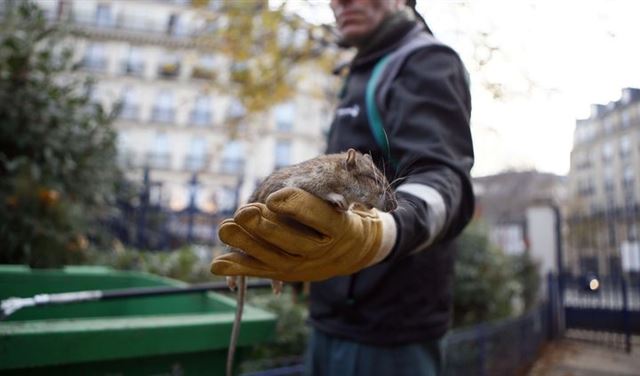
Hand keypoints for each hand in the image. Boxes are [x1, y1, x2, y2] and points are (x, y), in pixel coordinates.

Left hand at [211, 187, 396, 281]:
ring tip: (224, 228)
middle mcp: (322, 250)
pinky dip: (238, 268)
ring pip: (273, 258)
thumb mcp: (351, 196)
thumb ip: (336, 185)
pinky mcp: (287, 273)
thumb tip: (346, 165)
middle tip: (242, 212)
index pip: (319, 216)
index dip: (295, 206)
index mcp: (340, 227)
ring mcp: (304, 266)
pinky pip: (261, 271)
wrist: (353, 250)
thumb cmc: (345, 213)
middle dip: (265, 228)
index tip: (274, 197)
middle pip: (292, 242)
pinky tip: (216, 264)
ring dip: (246, 244)